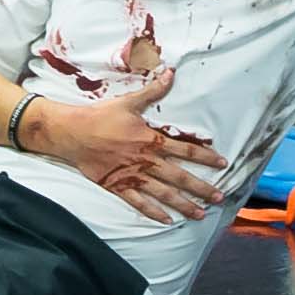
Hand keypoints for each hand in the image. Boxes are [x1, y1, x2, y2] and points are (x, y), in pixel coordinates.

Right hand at [38, 68, 227, 222]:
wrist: (72, 134)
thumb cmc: (100, 117)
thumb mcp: (128, 102)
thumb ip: (152, 91)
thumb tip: (171, 73)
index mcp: (151, 140)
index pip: (185, 150)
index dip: (205, 157)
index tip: (223, 164)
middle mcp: (146, 161)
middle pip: (179, 177)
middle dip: (201, 188)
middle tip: (219, 198)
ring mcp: (133, 176)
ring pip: (164, 194)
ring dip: (183, 205)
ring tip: (200, 215)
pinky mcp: (118, 186)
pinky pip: (139, 203)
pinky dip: (153, 212)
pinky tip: (167, 221)